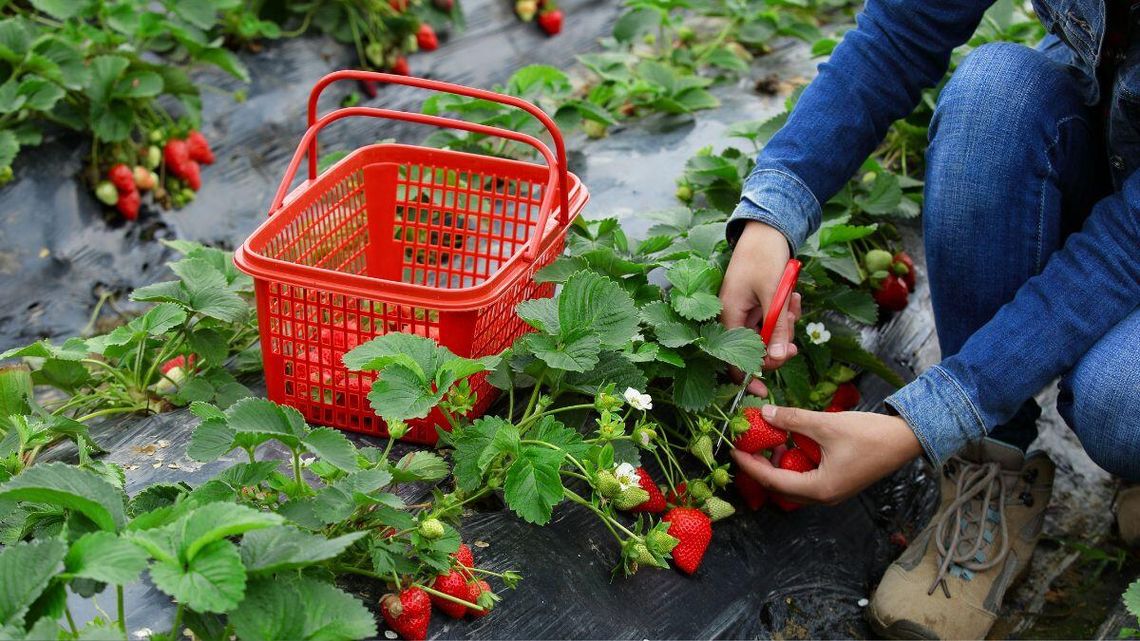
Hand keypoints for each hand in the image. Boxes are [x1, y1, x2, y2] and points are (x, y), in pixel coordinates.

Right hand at [720, 221, 801, 395]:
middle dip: (779, 344)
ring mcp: (746, 311)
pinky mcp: (757, 305)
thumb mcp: (774, 294)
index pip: (731, 360)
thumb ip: (776, 328)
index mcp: (728, 316)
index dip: (748, 377)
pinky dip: (785, 314)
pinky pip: (773, 321)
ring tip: (793, 302)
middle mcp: (733, 317)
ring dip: (786, 326)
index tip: (766, 390)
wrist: (768, 229)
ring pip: (768, 336)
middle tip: (795, 335)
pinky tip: (792, 297)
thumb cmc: (764, 257)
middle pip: (756, 350)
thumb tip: (777, 360)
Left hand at [730, 404, 922, 504]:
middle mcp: (822, 496)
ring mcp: (830, 490)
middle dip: (760, 466)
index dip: (750, 465)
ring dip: (777, 463)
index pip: (772, 481)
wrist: (907, 439)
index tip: (733, 450)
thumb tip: (764, 414)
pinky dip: (793, 461)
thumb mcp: (826, 424)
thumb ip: (793, 420)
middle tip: (745, 445)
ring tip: (765, 439)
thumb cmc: (870, 435)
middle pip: (780, 486)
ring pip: (793, 482)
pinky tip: (787, 440)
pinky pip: (806, 476)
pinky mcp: (837, 481)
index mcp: (819, 489)